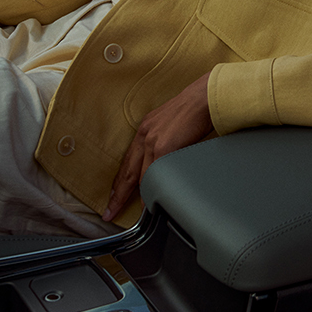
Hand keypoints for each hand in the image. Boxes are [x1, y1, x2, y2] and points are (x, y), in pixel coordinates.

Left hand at [102, 72, 212, 221]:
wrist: (202, 98)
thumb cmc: (192, 109)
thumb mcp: (170, 124)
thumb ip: (162, 141)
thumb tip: (163, 160)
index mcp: (145, 129)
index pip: (128, 160)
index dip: (120, 180)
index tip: (113, 194)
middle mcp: (144, 134)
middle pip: (126, 171)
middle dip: (117, 194)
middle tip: (109, 211)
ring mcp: (152, 141)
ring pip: (139, 176)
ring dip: (135, 196)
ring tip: (131, 212)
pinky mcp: (164, 147)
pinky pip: (154, 174)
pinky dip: (151, 189)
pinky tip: (149, 202)